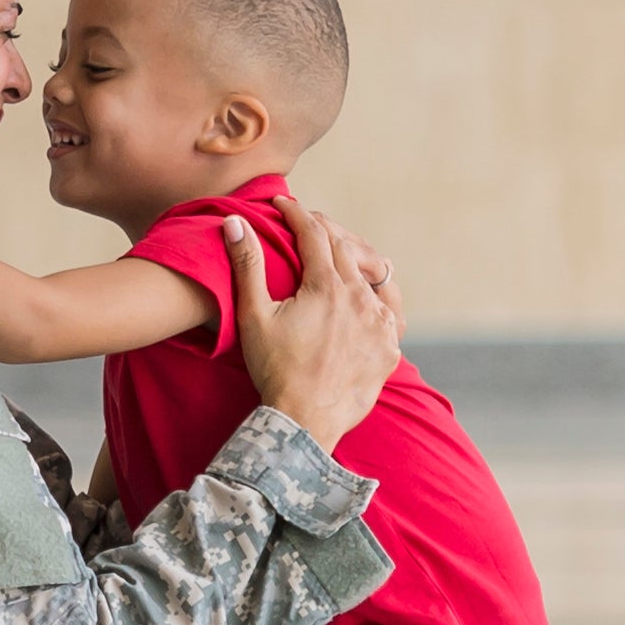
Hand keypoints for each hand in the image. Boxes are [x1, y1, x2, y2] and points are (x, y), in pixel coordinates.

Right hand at [229, 195, 404, 451]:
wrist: (304, 421)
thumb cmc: (274, 369)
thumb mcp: (253, 316)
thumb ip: (248, 265)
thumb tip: (235, 222)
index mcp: (326, 285)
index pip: (313, 234)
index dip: (296, 215)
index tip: (282, 204)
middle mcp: (360, 298)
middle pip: (345, 249)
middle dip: (323, 232)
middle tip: (305, 226)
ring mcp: (380, 323)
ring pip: (372, 277)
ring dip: (353, 263)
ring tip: (338, 260)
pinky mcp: (390, 347)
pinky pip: (390, 311)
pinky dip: (375, 298)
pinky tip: (364, 300)